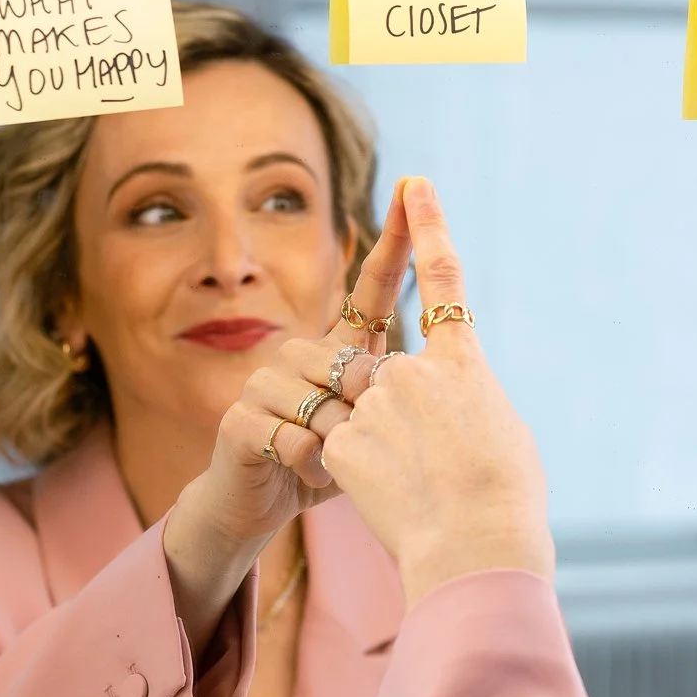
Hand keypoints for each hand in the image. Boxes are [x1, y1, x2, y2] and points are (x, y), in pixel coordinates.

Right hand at [165, 182, 411, 587]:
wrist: (259, 508)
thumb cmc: (326, 468)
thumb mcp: (375, 430)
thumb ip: (403, 400)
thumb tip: (458, 372)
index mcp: (337, 349)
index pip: (373, 286)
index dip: (397, 240)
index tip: (413, 188)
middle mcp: (299, 352)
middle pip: (352, 363)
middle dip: (366, 417)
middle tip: (356, 451)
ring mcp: (264, 381)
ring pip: (325, 404)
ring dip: (339, 447)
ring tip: (329, 466)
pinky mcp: (239, 419)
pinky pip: (296, 437)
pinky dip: (310, 466)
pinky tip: (303, 476)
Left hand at [322, 178, 554, 608]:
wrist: (477, 546)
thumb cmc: (506, 500)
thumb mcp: (499, 433)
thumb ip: (463, 401)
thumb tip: (447, 405)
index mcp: (462, 365)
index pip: (442, 282)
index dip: (428, 229)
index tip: (414, 186)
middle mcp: (414, 371)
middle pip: (379, 374)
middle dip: (386, 412)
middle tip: (421, 464)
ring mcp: (374, 403)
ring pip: (352, 411)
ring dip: (367, 443)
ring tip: (406, 488)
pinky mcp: (342, 440)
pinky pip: (333, 447)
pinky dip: (351, 474)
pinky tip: (385, 498)